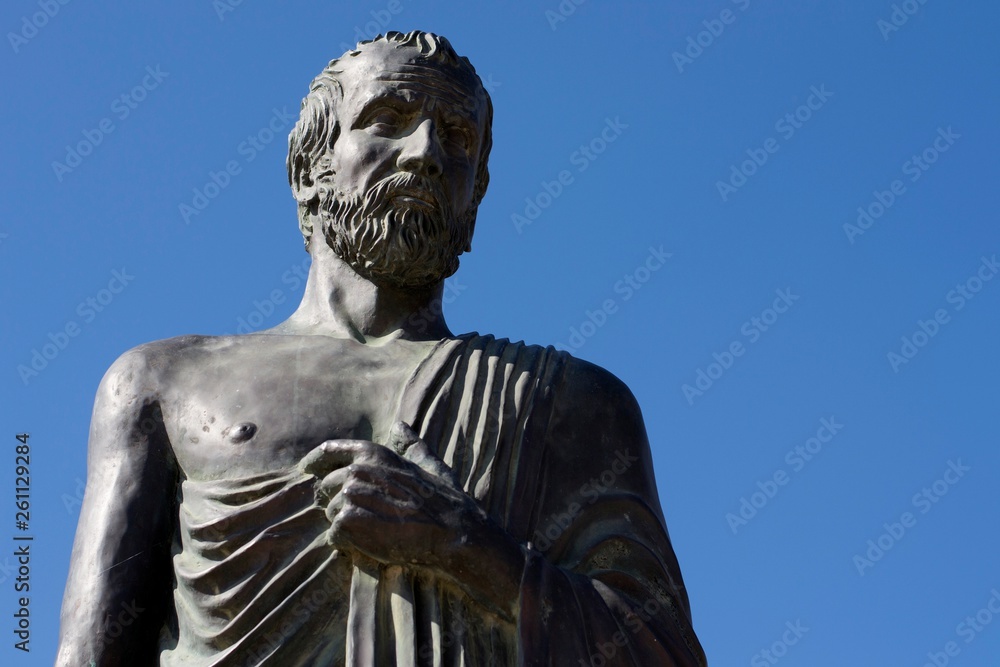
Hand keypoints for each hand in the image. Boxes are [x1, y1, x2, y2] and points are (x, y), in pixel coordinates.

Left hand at [298, 422, 523, 617]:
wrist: (452, 532)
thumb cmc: (445, 499)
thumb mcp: (428, 464)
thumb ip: (410, 444)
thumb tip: (400, 425)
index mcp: (372, 452)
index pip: (327, 452)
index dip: (314, 462)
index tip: (307, 471)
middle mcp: (356, 469)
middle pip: (325, 488)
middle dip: (339, 502)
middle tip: (366, 517)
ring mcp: (349, 496)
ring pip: (330, 514)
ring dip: (346, 525)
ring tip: (375, 530)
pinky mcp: (347, 523)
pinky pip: (334, 536)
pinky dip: (349, 544)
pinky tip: (372, 543)